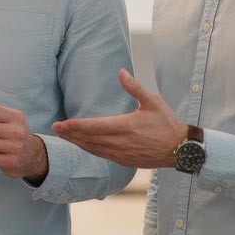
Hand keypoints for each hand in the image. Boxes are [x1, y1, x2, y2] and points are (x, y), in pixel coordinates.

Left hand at [51, 70, 187, 169]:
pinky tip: (82, 145)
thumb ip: (135, 87)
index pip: (93, 127)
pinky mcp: (124, 161)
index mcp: (125, 127)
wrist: (180, 149)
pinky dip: (89, 150)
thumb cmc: (167, 124)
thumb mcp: (153, 101)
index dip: (75, 126)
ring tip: (64, 136)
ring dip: (77, 143)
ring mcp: (121, 154)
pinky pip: (101, 155)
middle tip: (55, 129)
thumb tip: (121, 72)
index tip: (61, 124)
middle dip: (70, 134)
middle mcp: (120, 143)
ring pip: (93, 149)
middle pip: (88, 139)